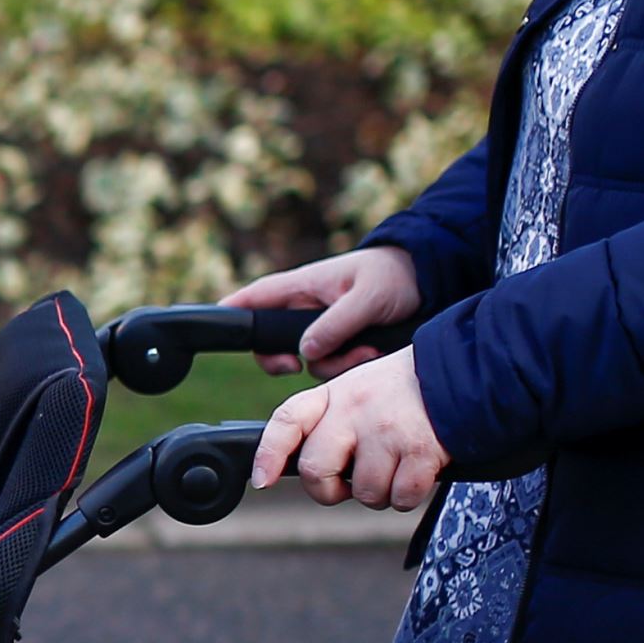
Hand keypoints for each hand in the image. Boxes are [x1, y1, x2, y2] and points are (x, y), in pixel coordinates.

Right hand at [224, 245, 424, 376]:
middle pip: (271, 342)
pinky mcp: (342, 343)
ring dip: (334, 364)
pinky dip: (350, 366)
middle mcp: (306, 309)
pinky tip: (372, 352)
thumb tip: (305, 352)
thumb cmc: (394, 275)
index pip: (254, 298)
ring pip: (307, 361)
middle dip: (284, 360)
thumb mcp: (367, 297)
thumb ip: (335, 324)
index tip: (213, 327)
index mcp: (302, 286)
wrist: (430, 281)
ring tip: (365, 349)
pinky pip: (332, 366)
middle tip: (298, 366)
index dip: (230, 312)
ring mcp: (323, 328)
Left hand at [252, 351, 449, 511]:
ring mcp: (386, 430)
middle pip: (317, 470)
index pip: (287, 421)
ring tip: (395, 467)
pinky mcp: (420, 449)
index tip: (262, 481)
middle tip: (348, 487)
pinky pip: (401, 497)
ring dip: (380, 493)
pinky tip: (417, 472)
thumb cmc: (402, 392)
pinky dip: (408, 496)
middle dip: (329, 492)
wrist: (460, 371)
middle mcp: (354, 410)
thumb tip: (306, 471)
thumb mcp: (356, 391)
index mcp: (334, 395)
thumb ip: (329, 423)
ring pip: (364, 492)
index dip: (269, 454)